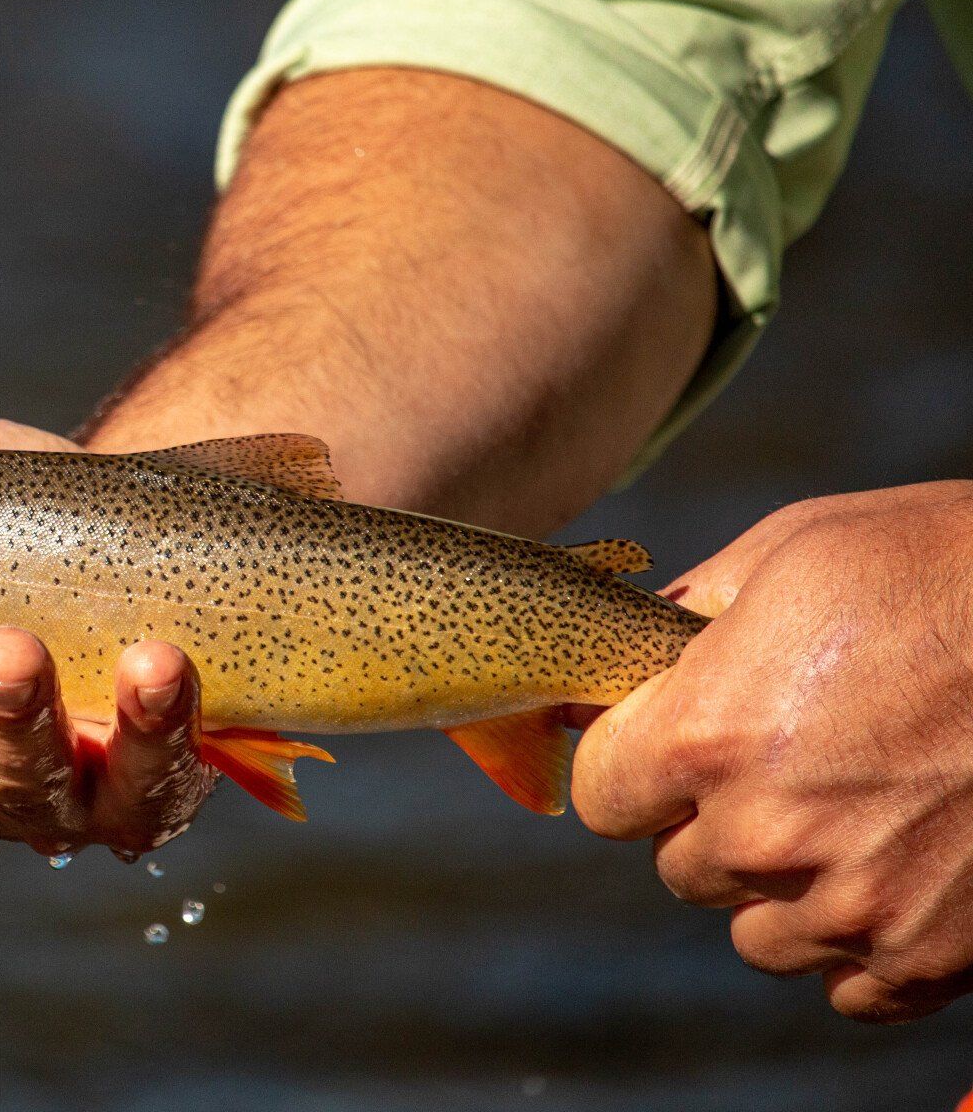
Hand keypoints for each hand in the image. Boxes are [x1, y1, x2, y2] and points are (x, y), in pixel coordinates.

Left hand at [572, 482, 972, 1021]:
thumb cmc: (940, 569)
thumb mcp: (790, 552)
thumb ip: (689, 618)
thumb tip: (632, 652)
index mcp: (707, 736)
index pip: (603, 795)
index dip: (633, 765)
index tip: (671, 745)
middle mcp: (764, 836)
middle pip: (680, 866)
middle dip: (713, 819)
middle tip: (788, 765)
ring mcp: (851, 906)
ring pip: (759, 934)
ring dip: (785, 887)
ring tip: (852, 814)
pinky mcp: (931, 956)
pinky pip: (849, 988)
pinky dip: (864, 942)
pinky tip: (896, 871)